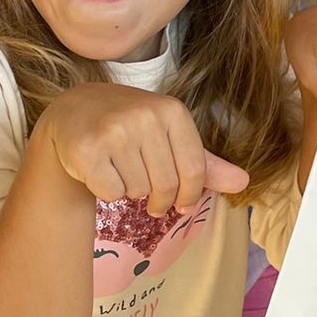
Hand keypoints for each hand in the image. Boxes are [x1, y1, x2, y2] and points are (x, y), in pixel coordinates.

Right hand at [37, 83, 247, 214]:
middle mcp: (145, 116)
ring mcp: (115, 131)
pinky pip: (111, 192)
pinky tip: (100, 169)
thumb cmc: (129, 126)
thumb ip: (205, 162)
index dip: (190, 196)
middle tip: (146, 192)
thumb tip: (243, 183)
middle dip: (158, 199)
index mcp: (172, 110)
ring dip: (130, 190)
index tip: (182, 205)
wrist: (74, 111)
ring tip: (118, 167)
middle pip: (166, 185)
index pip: (195, 170)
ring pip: (137, 190)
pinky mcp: (88, 149)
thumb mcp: (170, 136)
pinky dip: (106, 190)